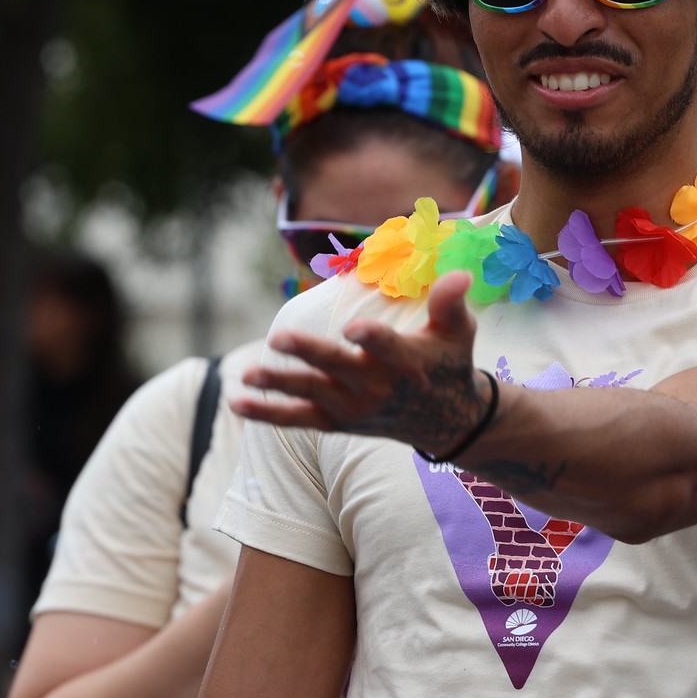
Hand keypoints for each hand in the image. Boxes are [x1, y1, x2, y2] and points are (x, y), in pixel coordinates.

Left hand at [233, 271, 492, 454]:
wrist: (446, 421)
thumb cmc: (449, 364)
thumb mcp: (458, 333)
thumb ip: (451, 303)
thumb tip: (459, 275)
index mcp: (406, 363)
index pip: (386, 348)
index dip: (370, 338)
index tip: (353, 328)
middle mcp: (377, 388)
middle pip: (337, 368)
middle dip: (308, 353)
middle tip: (278, 338)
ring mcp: (354, 408)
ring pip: (311, 394)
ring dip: (278, 384)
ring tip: (247, 372)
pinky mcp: (338, 422)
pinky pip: (298, 419)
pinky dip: (268, 414)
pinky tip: (237, 402)